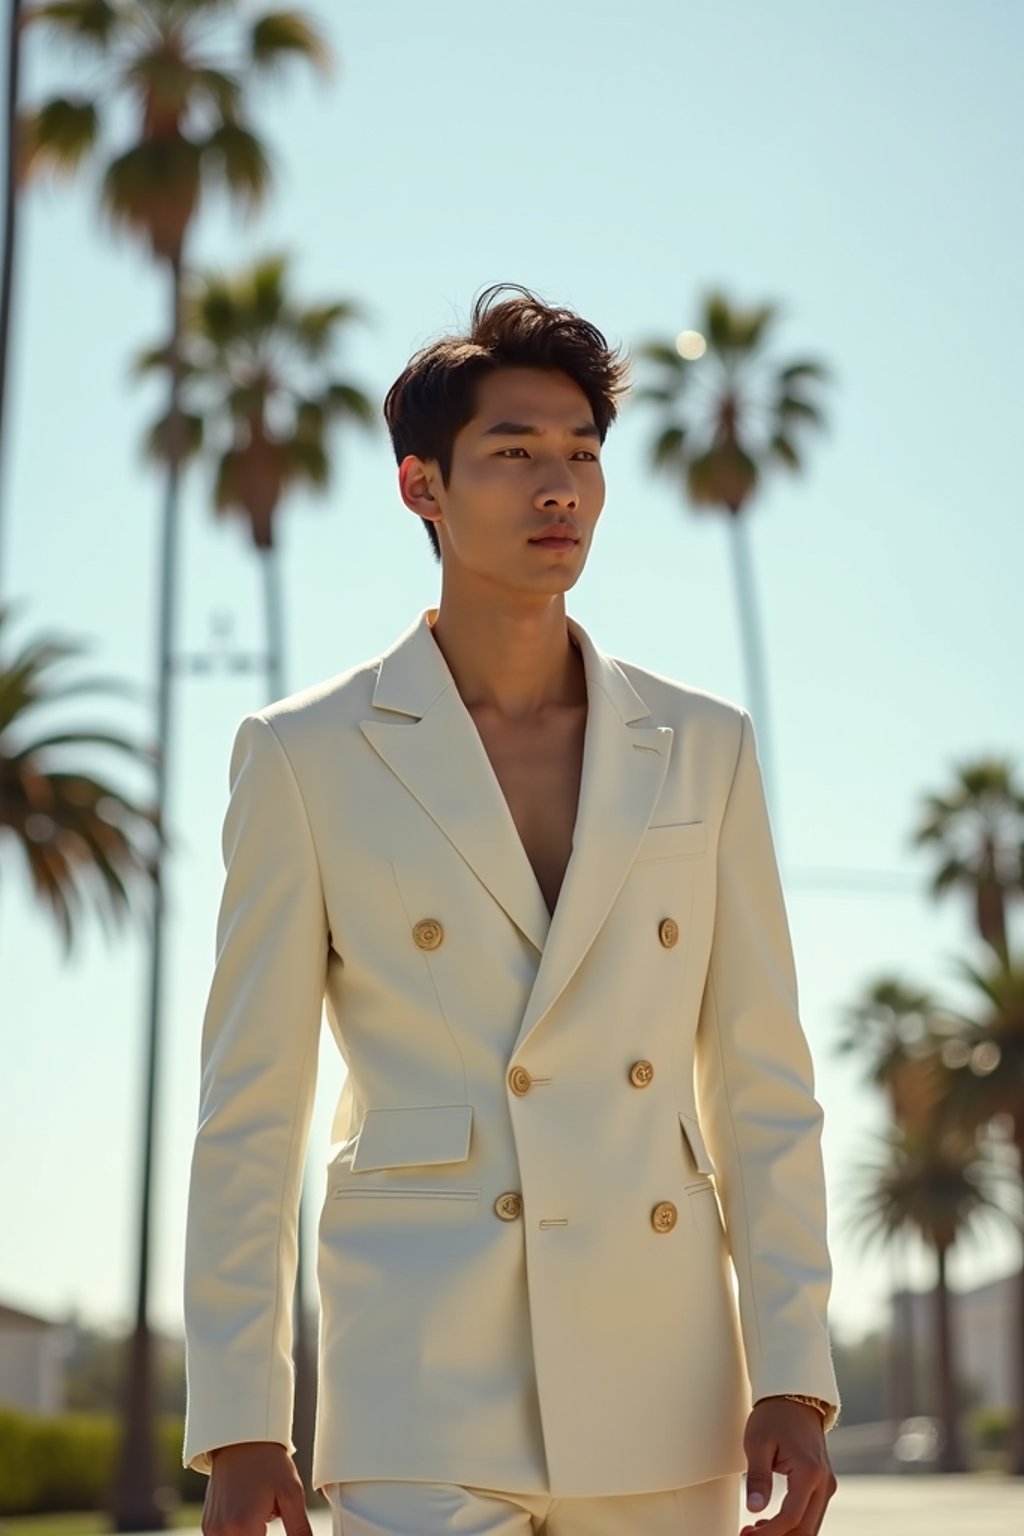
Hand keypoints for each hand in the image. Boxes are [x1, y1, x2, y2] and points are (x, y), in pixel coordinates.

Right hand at [203, 1442, 312, 1535]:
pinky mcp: (208, 1525)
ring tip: (263, 1517)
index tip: (276, 1523)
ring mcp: (212, 1530)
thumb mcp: (292, 1494)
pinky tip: (253, 1516)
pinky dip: (241, 1534)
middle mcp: (222, 1533)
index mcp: (243, 1528)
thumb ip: (300, 1531)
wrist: (241, 1437)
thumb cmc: (268, 1462)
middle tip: (270, 1516)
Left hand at [740, 1397, 836, 1535]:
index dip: (768, 1533)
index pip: (791, 1517)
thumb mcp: (758, 1443)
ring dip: (785, 1533)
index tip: (746, 1535)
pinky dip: (793, 1524)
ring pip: (810, 1526)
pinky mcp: (823, 1484)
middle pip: (805, 1529)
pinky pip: (811, 1514)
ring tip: (755, 1530)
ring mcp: (826, 1484)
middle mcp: (824, 1482)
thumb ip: (758, 1477)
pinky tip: (769, 1522)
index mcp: (809, 1471)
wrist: (794, 1397)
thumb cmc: (775, 1416)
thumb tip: (754, 1508)